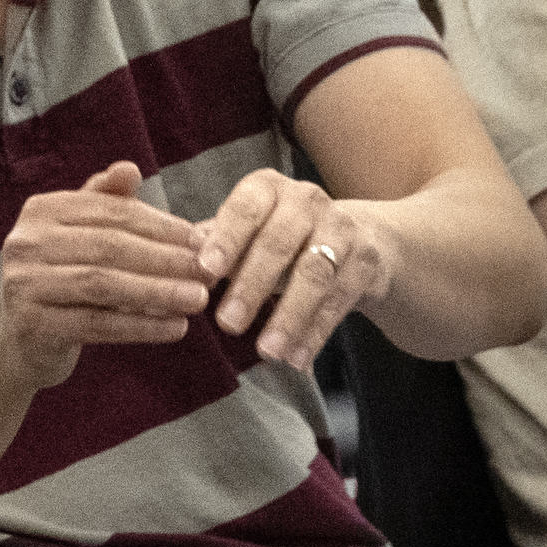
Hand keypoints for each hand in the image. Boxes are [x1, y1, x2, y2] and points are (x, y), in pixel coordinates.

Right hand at [0, 161, 214, 392]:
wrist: (14, 339)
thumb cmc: (59, 280)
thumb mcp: (78, 237)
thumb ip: (105, 203)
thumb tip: (130, 168)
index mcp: (41, 210)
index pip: (111, 212)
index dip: (161, 226)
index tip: (202, 241)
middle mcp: (26, 241)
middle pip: (109, 246)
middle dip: (165, 259)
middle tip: (209, 272)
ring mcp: (24, 282)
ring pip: (104, 284)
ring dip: (158, 291)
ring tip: (199, 299)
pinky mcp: (31, 324)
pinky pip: (96, 323)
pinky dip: (140, 326)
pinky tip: (175, 328)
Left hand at [189, 166, 393, 370]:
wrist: (363, 236)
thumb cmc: (283, 236)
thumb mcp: (249, 232)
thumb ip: (215, 243)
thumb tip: (180, 261)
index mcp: (268, 188)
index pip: (245, 208)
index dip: (226, 238)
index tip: (206, 272)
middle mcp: (307, 200)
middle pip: (279, 243)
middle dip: (252, 285)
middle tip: (228, 323)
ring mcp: (342, 229)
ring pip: (314, 273)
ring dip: (289, 315)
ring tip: (266, 351)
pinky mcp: (366, 262)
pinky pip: (339, 300)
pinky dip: (316, 332)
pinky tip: (297, 358)